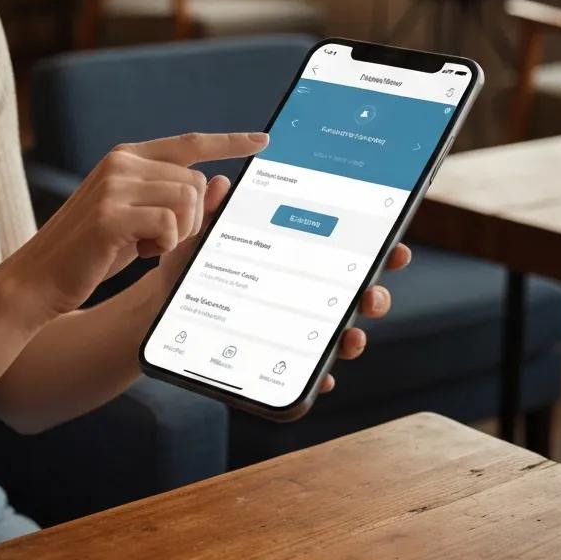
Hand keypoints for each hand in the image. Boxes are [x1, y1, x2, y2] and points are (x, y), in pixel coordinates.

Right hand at [6, 131, 269, 322]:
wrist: (38, 278)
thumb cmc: (90, 252)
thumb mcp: (139, 222)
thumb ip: (176, 201)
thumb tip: (225, 182)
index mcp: (126, 157)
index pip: (189, 143)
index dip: (229, 141)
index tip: (263, 140)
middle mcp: (121, 162)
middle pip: (196, 182)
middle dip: (190, 219)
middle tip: (154, 240)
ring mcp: (114, 184)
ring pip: (188, 202)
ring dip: (176, 234)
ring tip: (141, 245)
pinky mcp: (110, 213)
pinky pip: (170, 224)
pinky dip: (162, 245)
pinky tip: (135, 252)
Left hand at [148, 175, 413, 393]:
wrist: (164, 307)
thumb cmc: (188, 267)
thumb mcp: (197, 237)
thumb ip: (212, 212)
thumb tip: (222, 182)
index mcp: (291, 258)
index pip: (341, 252)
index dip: (375, 250)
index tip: (396, 246)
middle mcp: (299, 294)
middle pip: (350, 295)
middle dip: (372, 296)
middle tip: (372, 294)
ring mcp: (291, 328)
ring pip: (335, 335)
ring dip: (352, 338)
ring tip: (350, 337)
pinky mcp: (275, 360)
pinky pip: (304, 373)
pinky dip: (317, 376)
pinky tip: (320, 377)